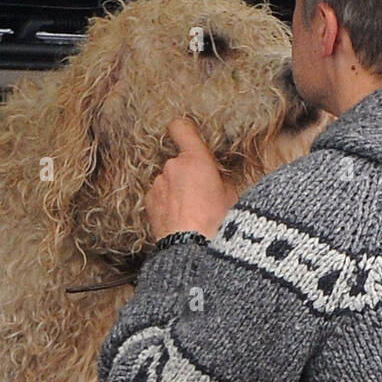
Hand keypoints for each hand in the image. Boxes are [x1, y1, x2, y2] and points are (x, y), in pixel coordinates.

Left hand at [145, 118, 238, 241]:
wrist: (193, 253)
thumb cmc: (218, 225)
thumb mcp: (233, 198)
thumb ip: (221, 179)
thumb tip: (215, 178)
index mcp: (196, 160)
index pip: (182, 128)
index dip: (185, 131)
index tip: (188, 137)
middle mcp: (172, 167)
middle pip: (179, 162)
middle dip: (189, 175)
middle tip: (204, 196)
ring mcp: (158, 185)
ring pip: (169, 182)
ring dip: (177, 192)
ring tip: (192, 214)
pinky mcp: (149, 203)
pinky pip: (160, 197)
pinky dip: (167, 206)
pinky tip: (179, 222)